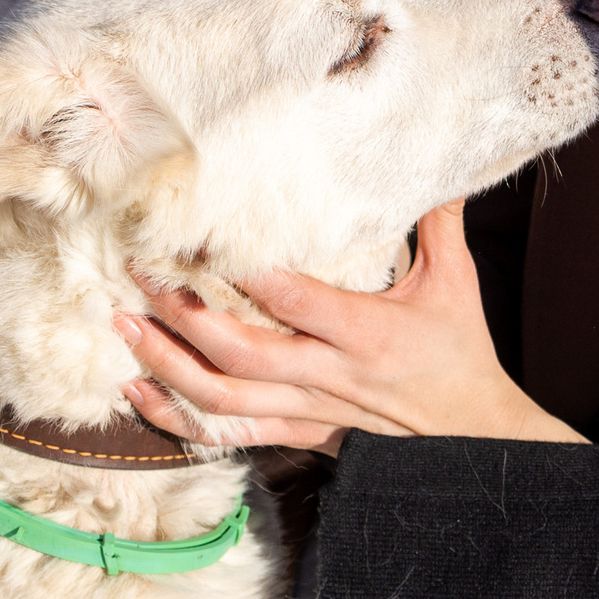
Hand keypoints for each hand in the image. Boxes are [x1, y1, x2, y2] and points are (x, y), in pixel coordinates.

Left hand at [113, 201, 585, 453]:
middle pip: (242, 352)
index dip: (248, 275)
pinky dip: (176, 418)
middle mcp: (330, 375)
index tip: (204, 239)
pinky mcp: (300, 431)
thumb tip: (432, 158)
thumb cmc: (461, 353)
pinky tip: (138, 390)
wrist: (474, 440)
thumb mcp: (456, 282)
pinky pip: (229, 433)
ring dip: (167, 365)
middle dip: (184, 315)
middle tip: (142, 275)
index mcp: (367, 334)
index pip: (296, 301)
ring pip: (223, 397)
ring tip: (125, 327)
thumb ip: (438, 220)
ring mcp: (310, 409)